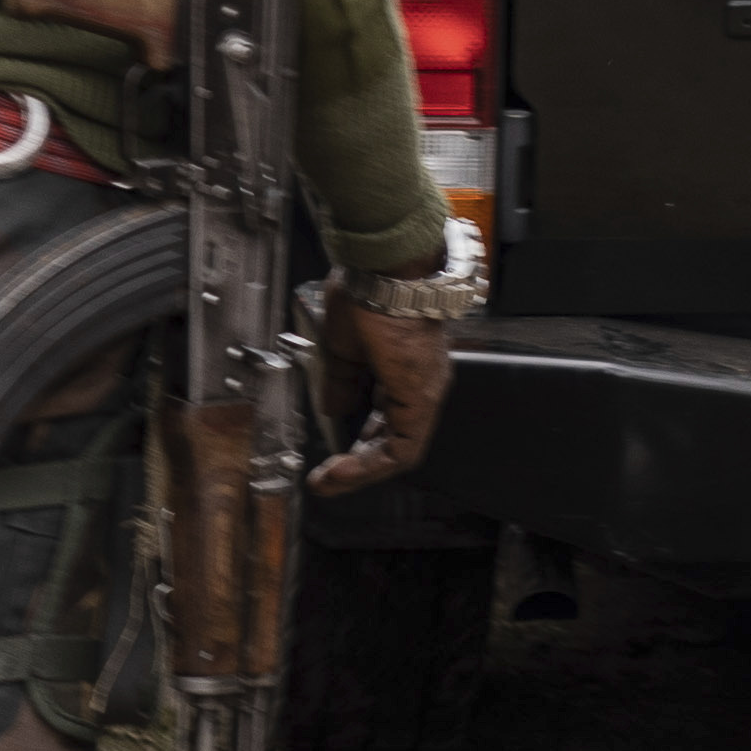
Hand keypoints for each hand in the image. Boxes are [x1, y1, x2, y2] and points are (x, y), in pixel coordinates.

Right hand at [310, 300, 458, 493]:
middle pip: (392, 439)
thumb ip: (342, 382)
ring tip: (329, 480)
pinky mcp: (422, 398)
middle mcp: (418, 384)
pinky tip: (342, 469)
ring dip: (361, 470)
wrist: (385, 270)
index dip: (357, 443)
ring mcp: (424, 392)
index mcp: (402, 369)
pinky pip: (402, 448)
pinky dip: (370, 464)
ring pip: (399, 449)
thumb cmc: (369, 291)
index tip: (329, 460)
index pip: (384, 419)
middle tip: (326, 479)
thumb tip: (334, 408)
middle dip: (356, 465)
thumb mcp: (344, 347)